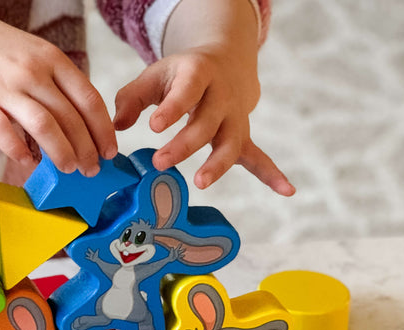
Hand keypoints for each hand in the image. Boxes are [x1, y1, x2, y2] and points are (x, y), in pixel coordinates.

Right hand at [0, 1, 116, 176]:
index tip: (109, 150)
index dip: (103, 129)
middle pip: (71, 118)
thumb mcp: (28, 52)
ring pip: (46, 127)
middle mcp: (32, 72)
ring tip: (69, 171)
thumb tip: (72, 119)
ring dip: (62, 154)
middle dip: (87, 149)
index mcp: (49, 58)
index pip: (89, 98)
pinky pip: (6, 134)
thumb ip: (50, 81)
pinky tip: (28, 163)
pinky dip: (21, 153)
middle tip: (92, 169)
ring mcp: (4, 88)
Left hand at [112, 0, 293, 194]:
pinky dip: (272, 174)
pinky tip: (287, 191)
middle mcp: (222, 96)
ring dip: (218, 164)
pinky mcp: (242, 137)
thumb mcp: (154, 76)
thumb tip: (116, 127)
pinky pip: (259, 157)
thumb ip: (132, 99)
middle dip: (184, 144)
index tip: (154, 126)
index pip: (187, 90)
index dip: (172, 108)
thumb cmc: (179, 76)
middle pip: (206, 123)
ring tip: (201, 181)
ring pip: (230, 143)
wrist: (223, 64)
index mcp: (199, 74)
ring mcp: (235, 118)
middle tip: (160, 162)